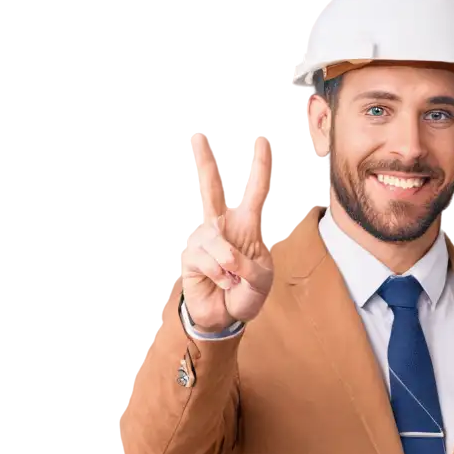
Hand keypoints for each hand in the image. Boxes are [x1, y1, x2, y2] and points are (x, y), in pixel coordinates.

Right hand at [180, 131, 274, 330]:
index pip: (256, 193)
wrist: (226, 317)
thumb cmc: (247, 295)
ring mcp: (206, 239)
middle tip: (200, 136)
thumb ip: (250, 267)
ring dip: (228, 264)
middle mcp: (226, 228)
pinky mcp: (191, 254)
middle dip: (206, 164)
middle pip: (213, 189)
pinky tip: (221, 283)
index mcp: (251, 228)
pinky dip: (218, 274)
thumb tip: (227, 256)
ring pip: (214, 237)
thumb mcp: (261, 282)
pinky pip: (206, 258)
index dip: (260, 168)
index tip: (262, 142)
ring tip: (233, 281)